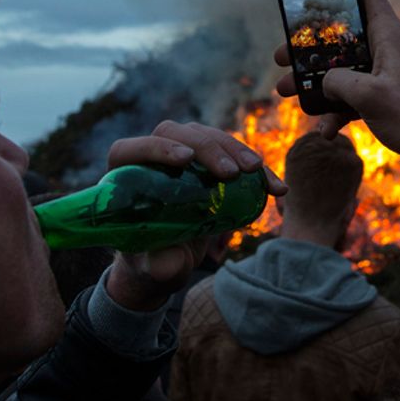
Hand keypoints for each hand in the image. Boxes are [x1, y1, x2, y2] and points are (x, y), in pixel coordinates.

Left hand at [103, 121, 286, 310]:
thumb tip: (167, 260)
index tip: (184, 159)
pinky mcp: (208, 160)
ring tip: (256, 171)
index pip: (131, 149)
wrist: (170, 257)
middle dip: (207, 147)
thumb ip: (158, 264)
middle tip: (231, 173)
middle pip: (176, 134)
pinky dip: (256, 170)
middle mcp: (153, 155)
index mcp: (124, 175)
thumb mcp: (153, 267)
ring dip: (235, 149)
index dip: (156, 148)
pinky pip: (233, 154)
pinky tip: (275, 187)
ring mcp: (183, 152)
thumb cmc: (152, 260)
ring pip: (207, 136)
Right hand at [274, 0, 399, 193]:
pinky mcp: (384, 97)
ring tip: (284, 91)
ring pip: (341, 69)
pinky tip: (326, 131)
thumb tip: (324, 81)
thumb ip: (337, 80)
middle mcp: (386, 49)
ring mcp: (385, 74)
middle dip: (309, 47)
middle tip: (281, 55)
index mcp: (387, 35)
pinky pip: (352, 98)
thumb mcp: (367, 94)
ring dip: (314, 82)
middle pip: (341, 37)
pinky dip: (336, 111)